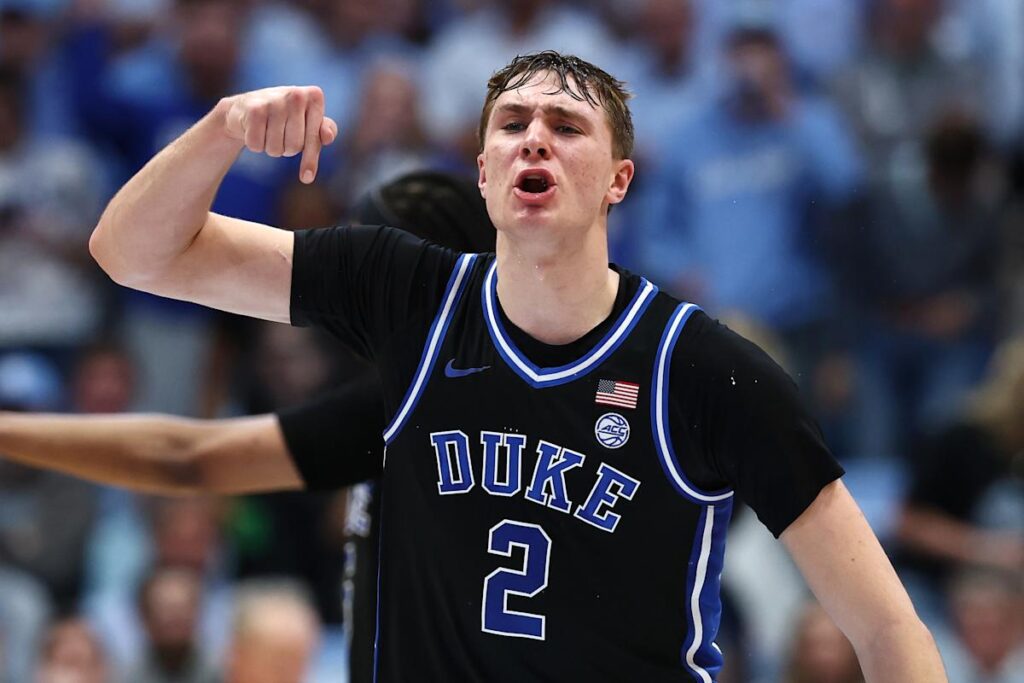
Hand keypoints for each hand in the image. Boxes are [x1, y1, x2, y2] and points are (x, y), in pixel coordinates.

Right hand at [221, 86, 338, 183]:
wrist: (246, 108)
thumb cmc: (286, 118)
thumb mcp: (310, 122)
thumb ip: (326, 130)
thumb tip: (328, 137)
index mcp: (315, 96)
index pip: (315, 139)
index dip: (310, 159)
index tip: (307, 178)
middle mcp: (296, 94)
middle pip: (294, 146)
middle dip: (286, 148)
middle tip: (280, 134)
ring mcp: (274, 100)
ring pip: (276, 149)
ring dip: (270, 147)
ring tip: (267, 130)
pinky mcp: (254, 109)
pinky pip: (257, 145)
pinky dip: (255, 144)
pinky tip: (252, 129)